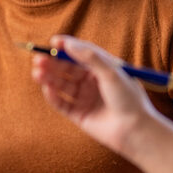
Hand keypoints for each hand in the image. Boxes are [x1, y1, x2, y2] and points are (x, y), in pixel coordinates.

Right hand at [30, 35, 161, 155]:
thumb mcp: (111, 72)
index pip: (81, 53)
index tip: (53, 42)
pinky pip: (62, 103)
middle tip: (38, 59)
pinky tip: (47, 89)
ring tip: (37, 73)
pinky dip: (53, 96)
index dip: (67, 47)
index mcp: (103, 68)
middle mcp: (92, 82)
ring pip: (62, 85)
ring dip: (49, 78)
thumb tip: (68, 43)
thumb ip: (89, 57)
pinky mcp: (78, 114)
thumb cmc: (129, 99)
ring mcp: (85, 98)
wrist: (135, 130)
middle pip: (67, 69)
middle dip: (52, 63)